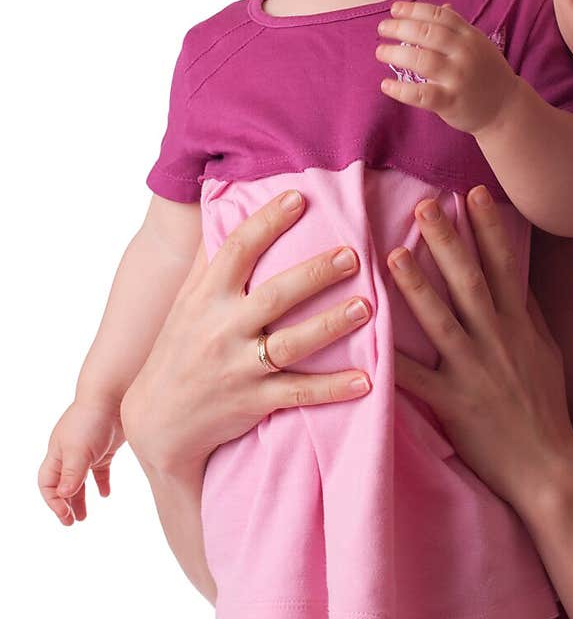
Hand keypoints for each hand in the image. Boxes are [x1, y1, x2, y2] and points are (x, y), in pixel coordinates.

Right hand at [38, 399, 125, 524]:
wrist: (114, 395)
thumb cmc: (92, 420)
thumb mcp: (79, 449)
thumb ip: (72, 473)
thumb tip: (64, 495)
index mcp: (57, 454)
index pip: (47, 484)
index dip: (53, 501)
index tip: (65, 515)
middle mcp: (69, 454)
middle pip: (61, 485)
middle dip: (64, 505)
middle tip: (72, 522)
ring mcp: (87, 451)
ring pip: (79, 480)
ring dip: (80, 498)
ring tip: (83, 517)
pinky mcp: (104, 448)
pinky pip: (99, 471)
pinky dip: (101, 483)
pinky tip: (106, 494)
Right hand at [120, 190, 372, 478]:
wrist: (158, 420)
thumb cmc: (178, 350)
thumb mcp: (185, 303)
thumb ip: (210, 262)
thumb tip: (223, 208)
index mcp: (205, 298)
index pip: (236, 251)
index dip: (267, 222)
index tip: (299, 198)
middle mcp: (221, 330)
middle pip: (275, 295)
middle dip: (315, 274)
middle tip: (352, 254)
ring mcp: (239, 368)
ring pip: (292, 344)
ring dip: (332, 324)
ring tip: (367, 306)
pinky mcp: (254, 402)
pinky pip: (299, 393)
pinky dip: (333, 388)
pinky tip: (366, 380)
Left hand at [376, 1, 519, 134]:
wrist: (505, 107)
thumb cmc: (485, 72)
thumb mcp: (477, 44)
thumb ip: (457, 27)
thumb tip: (441, 5)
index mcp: (469, 36)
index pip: (439, 16)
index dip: (414, 10)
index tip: (394, 9)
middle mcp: (465, 53)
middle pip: (428, 34)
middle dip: (401, 28)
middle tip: (382, 29)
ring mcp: (459, 77)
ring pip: (423, 61)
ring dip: (397, 54)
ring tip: (380, 52)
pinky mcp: (452, 102)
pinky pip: (423, 94)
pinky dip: (402, 90)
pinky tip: (386, 84)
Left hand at [388, 187, 572, 514]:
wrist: (549, 466)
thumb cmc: (545, 408)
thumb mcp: (544, 352)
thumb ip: (526, 313)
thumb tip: (513, 275)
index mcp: (518, 326)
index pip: (504, 267)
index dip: (489, 228)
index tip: (473, 192)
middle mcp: (497, 341)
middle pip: (471, 282)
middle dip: (449, 242)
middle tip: (426, 205)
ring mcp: (475, 371)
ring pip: (443, 321)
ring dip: (418, 286)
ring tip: (394, 254)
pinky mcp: (455, 403)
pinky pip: (416, 378)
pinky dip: (392, 359)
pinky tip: (369, 338)